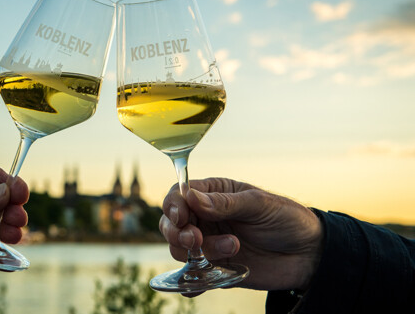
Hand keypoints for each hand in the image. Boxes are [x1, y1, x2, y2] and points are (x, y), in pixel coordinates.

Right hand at [160, 178, 322, 292]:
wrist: (309, 254)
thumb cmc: (286, 218)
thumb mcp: (258, 204)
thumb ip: (224, 203)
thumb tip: (191, 197)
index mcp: (212, 194)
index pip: (178, 195)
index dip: (174, 205)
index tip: (181, 217)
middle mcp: (205, 218)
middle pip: (171, 224)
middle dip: (177, 233)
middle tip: (196, 239)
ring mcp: (209, 244)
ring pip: (180, 250)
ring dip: (199, 252)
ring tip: (233, 248)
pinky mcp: (215, 269)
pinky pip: (193, 276)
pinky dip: (190, 282)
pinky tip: (196, 286)